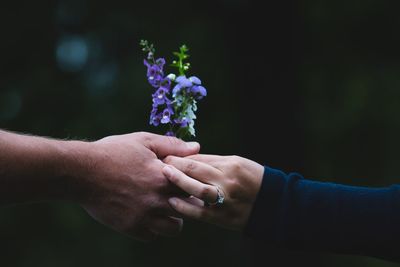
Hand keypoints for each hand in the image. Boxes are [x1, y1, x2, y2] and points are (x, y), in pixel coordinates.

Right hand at [76, 132, 199, 240]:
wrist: (81, 172)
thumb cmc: (113, 152)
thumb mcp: (143, 142)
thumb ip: (172, 146)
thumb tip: (196, 147)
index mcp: (164, 178)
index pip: (195, 187)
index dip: (194, 183)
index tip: (188, 180)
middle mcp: (157, 200)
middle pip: (190, 209)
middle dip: (188, 202)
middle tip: (179, 195)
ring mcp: (144, 216)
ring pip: (174, 228)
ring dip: (173, 218)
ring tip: (165, 208)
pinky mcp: (130, 228)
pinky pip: (152, 236)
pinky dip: (153, 228)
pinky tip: (148, 215)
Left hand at [163, 155, 262, 230]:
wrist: (271, 204)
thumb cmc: (252, 179)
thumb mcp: (236, 163)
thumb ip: (214, 161)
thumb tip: (190, 158)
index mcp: (231, 165)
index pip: (200, 158)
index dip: (181, 156)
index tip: (167, 154)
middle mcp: (227, 180)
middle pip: (196, 169)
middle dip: (176, 165)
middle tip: (161, 162)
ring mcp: (225, 199)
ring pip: (197, 189)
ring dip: (178, 182)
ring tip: (164, 176)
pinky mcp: (222, 216)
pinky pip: (200, 212)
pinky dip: (185, 207)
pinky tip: (173, 201)